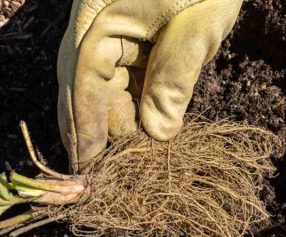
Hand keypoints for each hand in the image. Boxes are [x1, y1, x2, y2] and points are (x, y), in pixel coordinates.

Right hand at [57, 0, 242, 171]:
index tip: (88, 164)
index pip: (85, 76)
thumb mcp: (200, 23)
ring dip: (116, 117)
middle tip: (113, 170)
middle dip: (98, 126)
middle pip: (85, 83)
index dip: (85, 124)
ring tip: (131, 154)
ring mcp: (109, 24)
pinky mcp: (127, 31)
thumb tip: (157, 134)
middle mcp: (95, 18)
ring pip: (101, 83)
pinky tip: (140, 125)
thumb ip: (176, 76)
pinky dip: (130, 101)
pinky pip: (121, 73)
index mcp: (102, 11)